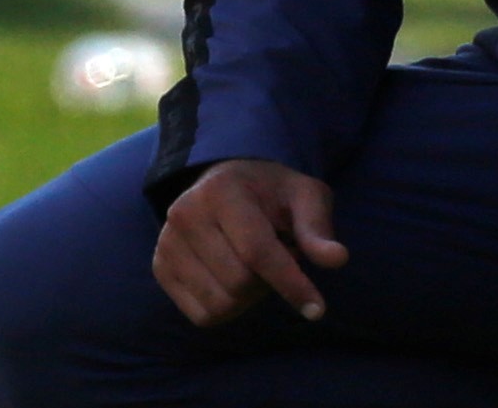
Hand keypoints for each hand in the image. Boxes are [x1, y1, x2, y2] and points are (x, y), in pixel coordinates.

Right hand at [153, 159, 349, 326]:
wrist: (225, 182)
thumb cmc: (272, 193)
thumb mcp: (304, 197)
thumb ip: (317, 228)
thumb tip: (336, 259)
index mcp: (222, 191)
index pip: (257, 251)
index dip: (291, 284)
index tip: (318, 309)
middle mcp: (185, 214)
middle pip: (240, 283)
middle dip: (270, 282)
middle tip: (277, 257)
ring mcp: (167, 242)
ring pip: (221, 304)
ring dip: (249, 298)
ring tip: (254, 266)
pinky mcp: (160, 267)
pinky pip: (202, 315)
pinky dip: (228, 309)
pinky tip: (233, 279)